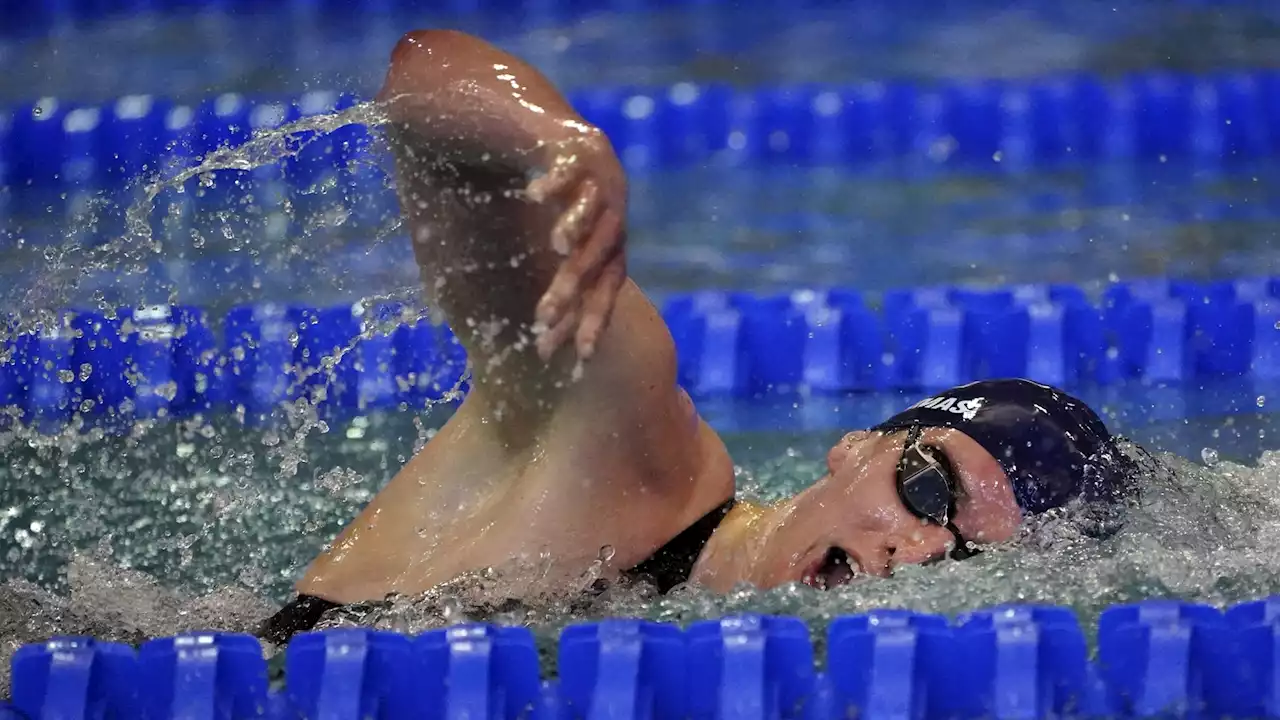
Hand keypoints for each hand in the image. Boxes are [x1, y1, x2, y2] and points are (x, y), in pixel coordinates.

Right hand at [527, 138, 626, 362]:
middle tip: (543, 315)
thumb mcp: (569, 254)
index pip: (606, 290)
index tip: (580, 356)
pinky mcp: (580, 152)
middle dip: (573, 286)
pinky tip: (533, 195)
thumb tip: (542, 350)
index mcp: (612, 249)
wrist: (572, 146)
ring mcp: (600, 186)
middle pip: (597, 258)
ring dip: (577, 228)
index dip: (595, 320)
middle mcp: (613, 220)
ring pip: (591, 214)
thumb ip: (562, 293)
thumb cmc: (568, 212)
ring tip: (558, 247)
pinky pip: (569, 169)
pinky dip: (555, 181)